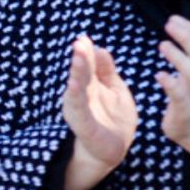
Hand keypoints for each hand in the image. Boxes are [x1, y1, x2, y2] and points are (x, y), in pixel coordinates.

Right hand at [62, 35, 138, 189]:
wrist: (112, 151)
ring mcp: (80, 110)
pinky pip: (78, 111)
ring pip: (77, 89)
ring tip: (77, 58)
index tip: (84, 37)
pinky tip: (73, 86)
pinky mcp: (83, 126)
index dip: (86, 52)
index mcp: (91, 85)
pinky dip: (75, 97)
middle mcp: (82, 95)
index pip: (88, 65)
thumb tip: (101, 48)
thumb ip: (107, 71)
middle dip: (80, 58)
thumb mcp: (115, 90)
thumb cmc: (113, 119)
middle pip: (81, 73)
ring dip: (76, 73)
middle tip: (79, 42)